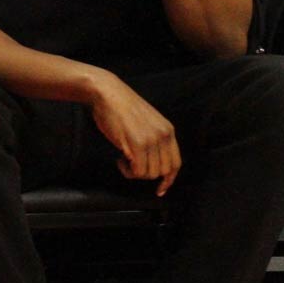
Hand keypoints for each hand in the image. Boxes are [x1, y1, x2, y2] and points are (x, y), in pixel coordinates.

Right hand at [88, 71, 180, 195]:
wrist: (108, 93)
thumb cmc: (121, 108)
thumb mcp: (147, 122)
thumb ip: (154, 139)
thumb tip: (152, 162)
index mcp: (168, 130)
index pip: (176, 163)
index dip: (169, 180)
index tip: (160, 190)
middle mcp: (163, 135)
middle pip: (163, 171)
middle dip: (146, 175)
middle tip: (131, 166)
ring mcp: (151, 140)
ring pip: (150, 173)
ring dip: (135, 173)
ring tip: (124, 160)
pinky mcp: (137, 144)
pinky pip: (137, 171)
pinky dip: (127, 171)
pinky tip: (119, 159)